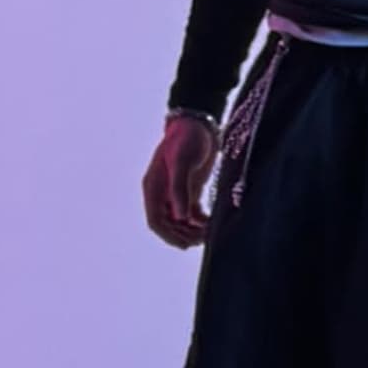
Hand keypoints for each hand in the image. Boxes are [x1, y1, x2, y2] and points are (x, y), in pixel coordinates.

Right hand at [143, 112, 223, 246]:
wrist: (199, 123)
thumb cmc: (187, 139)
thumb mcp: (183, 163)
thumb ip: (180, 189)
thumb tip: (180, 218)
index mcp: (154, 187)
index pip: (155, 221)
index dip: (168, 235)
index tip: (185, 244)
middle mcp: (162, 193)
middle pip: (168, 225)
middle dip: (183, 235)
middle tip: (203, 239)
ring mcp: (176, 193)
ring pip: (180, 222)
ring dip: (192, 231)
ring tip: (209, 233)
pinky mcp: (190, 190)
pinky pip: (192, 214)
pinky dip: (201, 222)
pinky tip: (213, 224)